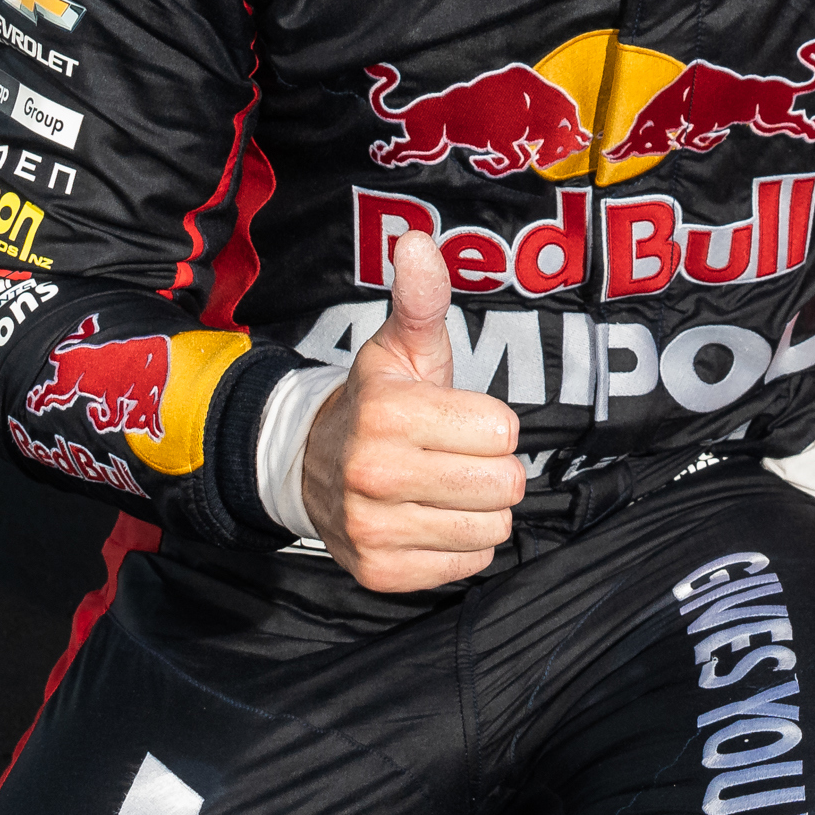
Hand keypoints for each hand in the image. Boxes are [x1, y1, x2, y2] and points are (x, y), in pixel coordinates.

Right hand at [303, 228, 523, 590]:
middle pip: (506, 484)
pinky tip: (428, 519)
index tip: (456, 419)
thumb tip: (418, 241)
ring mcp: (374, 529)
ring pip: (494, 529)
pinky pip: (470, 565)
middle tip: (456, 457)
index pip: (504, 430)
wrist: (308, 467)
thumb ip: (421, 299)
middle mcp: (375, 474)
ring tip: (443, 489)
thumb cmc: (377, 404)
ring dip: (480, 510)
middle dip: (493, 468)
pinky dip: (461, 545)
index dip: (490, 424)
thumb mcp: (401, 349)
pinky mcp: (381, 573)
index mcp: (389, 414)